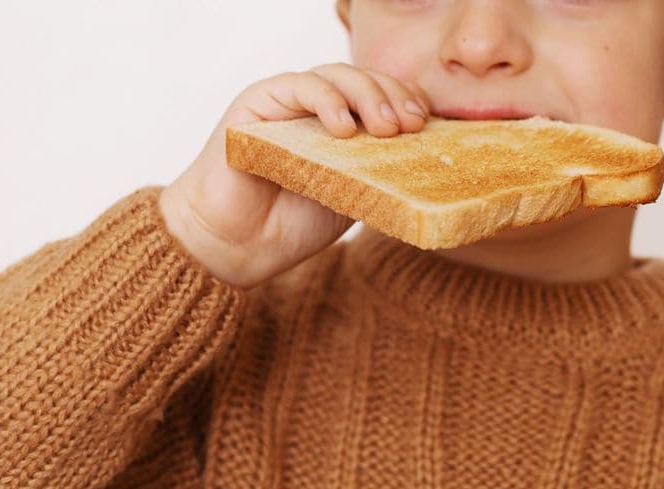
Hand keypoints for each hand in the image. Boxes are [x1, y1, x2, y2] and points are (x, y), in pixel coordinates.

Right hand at [159, 63, 429, 288]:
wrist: (235, 246)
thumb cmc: (289, 225)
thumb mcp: (352, 196)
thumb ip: (379, 171)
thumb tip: (428, 163)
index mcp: (341, 127)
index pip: (383, 95)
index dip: (407, 100)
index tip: (428, 124)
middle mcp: (316, 108)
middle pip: (365, 80)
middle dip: (394, 95)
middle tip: (411, 124)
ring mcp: (287, 103)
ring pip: (336, 75)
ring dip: (368, 94)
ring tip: (386, 126)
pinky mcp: (258, 102)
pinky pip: (300, 86)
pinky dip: (326, 100)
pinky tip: (343, 127)